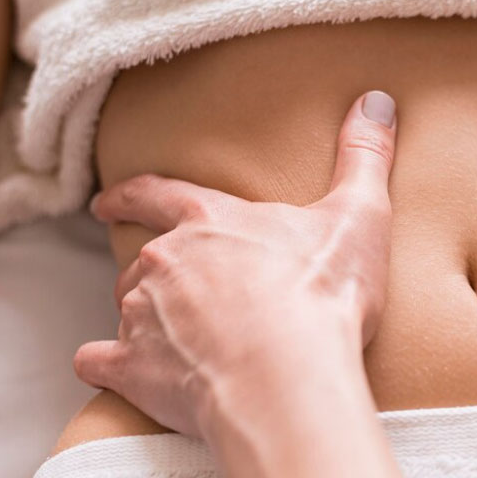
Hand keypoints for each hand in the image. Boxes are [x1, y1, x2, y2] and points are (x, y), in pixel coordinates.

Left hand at [74, 90, 397, 437]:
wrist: (289, 376)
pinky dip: (107, 367)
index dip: (129, 196)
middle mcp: (164, 261)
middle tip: (177, 291)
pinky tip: (124, 375)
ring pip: (126, 310)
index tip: (107, 202)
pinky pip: (99, 363)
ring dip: (145, 320)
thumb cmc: (322, 294)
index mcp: (209, 220)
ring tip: (178, 340)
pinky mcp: (134, 369)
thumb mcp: (357, 216)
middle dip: (155, 274)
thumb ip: (363, 157)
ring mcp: (142, 315)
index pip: (155, 193)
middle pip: (142, 261)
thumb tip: (377, 101)